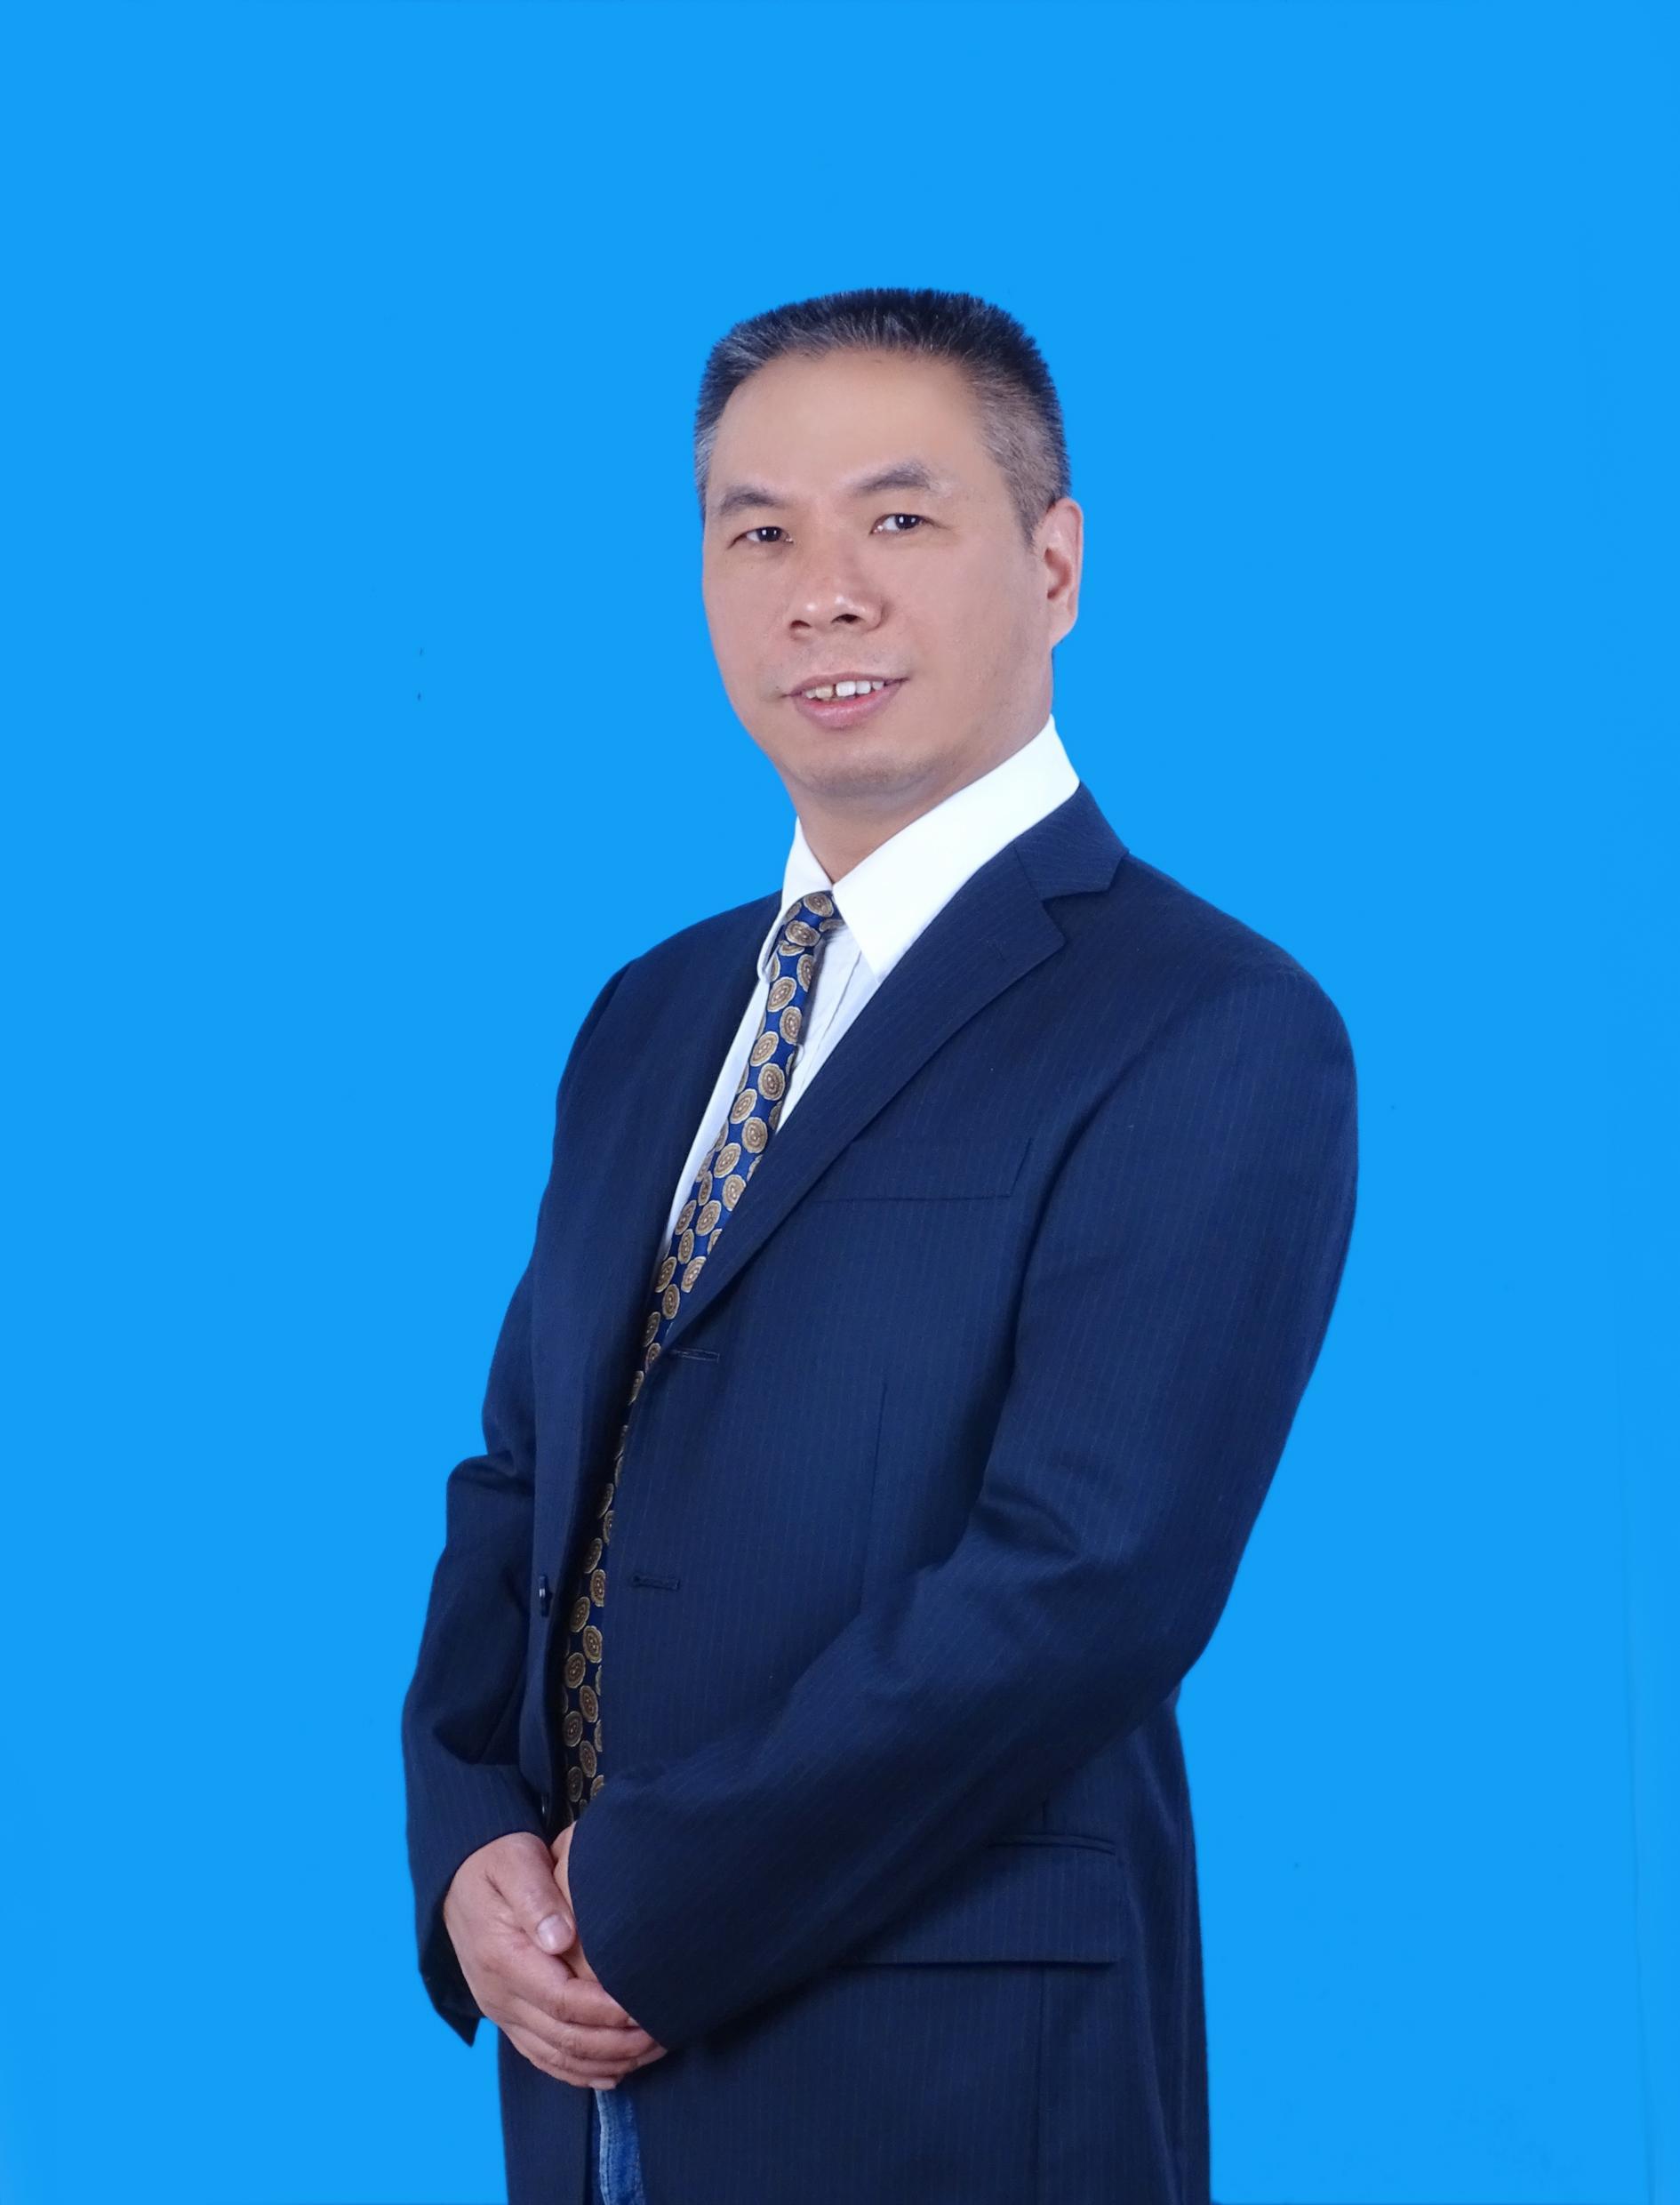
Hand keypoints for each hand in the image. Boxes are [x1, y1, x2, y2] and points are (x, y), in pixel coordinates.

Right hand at [441, 1832, 660, 2087]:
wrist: (458, 1879)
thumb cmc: (498, 1863)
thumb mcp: (515, 1863)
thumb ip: (538, 1897)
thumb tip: (562, 1938)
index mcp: (502, 1958)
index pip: (561, 2000)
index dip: (606, 2011)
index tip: (644, 2008)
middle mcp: (498, 1995)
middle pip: (563, 2038)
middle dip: (616, 2043)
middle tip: (662, 2033)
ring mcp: (501, 2011)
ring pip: (555, 2056)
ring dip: (605, 2062)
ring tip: (651, 2052)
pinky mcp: (507, 2017)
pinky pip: (542, 2057)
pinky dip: (579, 2072)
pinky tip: (613, 2073)